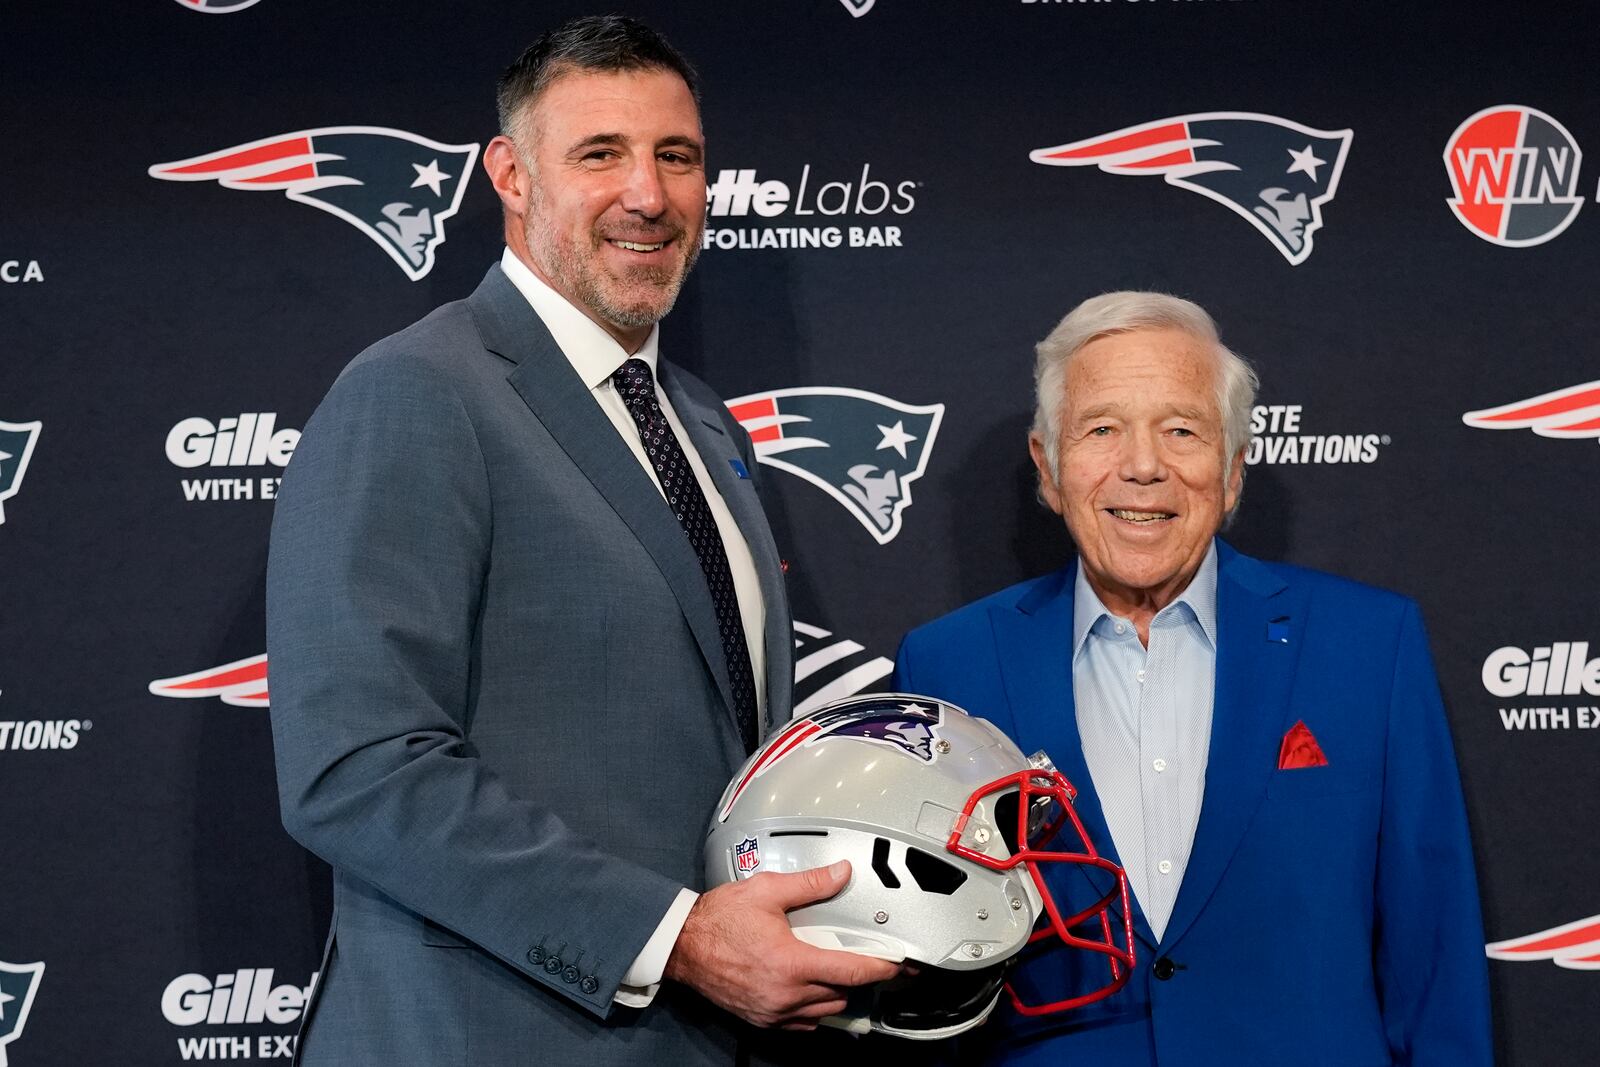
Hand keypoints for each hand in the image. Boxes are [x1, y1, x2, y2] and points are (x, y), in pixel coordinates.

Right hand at [664, 860, 900, 1029]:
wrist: (682, 946)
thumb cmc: (718, 920)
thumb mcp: (766, 891)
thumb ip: (809, 884)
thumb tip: (840, 873)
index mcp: (791, 963)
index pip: (851, 971)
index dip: (881, 967)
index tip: (897, 964)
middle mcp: (785, 994)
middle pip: (842, 994)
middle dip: (860, 979)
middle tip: (868, 961)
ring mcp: (774, 1011)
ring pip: (824, 1011)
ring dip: (837, 993)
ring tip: (838, 970)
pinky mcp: (763, 1019)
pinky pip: (802, 1023)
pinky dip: (814, 1008)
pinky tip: (812, 989)